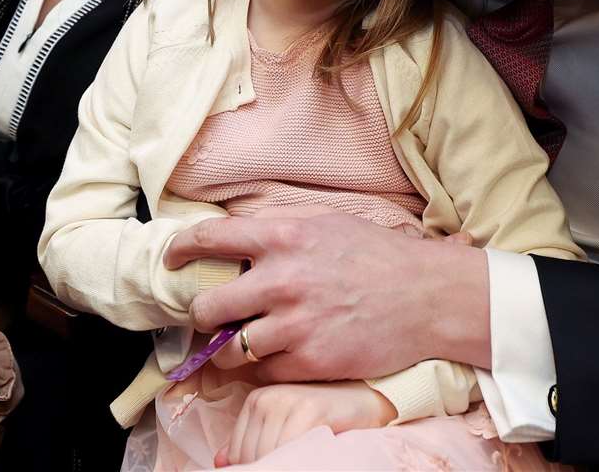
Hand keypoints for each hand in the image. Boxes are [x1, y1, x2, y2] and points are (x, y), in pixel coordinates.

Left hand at [166, 211, 489, 381]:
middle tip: (209, 316)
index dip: (181, 250)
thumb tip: (239, 233)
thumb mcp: (326, 223)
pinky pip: (263, 374)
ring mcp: (294, 326)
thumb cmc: (377, 256)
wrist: (426, 297)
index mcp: (283, 238)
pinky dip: (264, 369)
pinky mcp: (310, 363)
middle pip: (206, 307)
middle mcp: (281, 281)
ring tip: (238, 343)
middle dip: (201, 314)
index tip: (172, 259)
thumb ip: (280, 227)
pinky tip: (277, 356)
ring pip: (228, 350)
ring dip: (227, 349)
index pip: (210, 239)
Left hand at [215, 382, 393, 465]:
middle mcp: (267, 397)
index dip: (253, 465)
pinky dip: (297, 459)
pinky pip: (289, 450)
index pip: (238, 451)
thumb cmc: (328, 414)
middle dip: (268, 464)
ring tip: (304, 455)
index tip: (279, 460)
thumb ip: (255, 438)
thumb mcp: (286, 423)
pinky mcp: (309, 410)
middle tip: (293, 458)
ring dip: (283, 463)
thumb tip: (222, 462)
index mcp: (257, 399)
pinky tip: (311, 452)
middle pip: (251, 455)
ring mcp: (287, 402)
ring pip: (267, 455)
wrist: (369, 398)